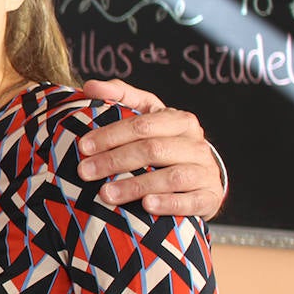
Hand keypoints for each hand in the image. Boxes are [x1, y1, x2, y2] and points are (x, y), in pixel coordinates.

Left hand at [77, 79, 224, 218]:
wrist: (199, 176)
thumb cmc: (162, 142)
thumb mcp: (145, 115)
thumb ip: (120, 96)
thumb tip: (90, 86)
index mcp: (179, 121)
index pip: (142, 125)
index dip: (111, 135)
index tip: (83, 147)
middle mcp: (196, 144)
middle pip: (153, 150)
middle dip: (114, 161)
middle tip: (85, 172)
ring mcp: (205, 171)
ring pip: (171, 177)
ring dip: (136, 186)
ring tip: (105, 194)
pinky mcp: (210, 197)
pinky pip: (191, 201)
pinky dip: (168, 204)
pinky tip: (146, 206)